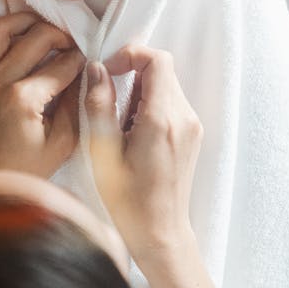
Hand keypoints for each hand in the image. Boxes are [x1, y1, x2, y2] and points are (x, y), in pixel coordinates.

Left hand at [0, 11, 85, 178]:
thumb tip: (86, 73)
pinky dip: (4, 34)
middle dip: (61, 35)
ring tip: (46, 30)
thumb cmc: (25, 171)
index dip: (81, 59)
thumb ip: (77, 104)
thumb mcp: (63, 143)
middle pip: (36, 37)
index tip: (89, 61)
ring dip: (27, 22)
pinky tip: (21, 39)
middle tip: (73, 45)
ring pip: (2, 28)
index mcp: (23, 99)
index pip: (62, 64)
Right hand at [85, 46, 224, 287]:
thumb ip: (99, 105)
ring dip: (139, 92)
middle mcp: (184, 117)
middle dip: (132, 75)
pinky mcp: (191, 135)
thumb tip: (96, 70)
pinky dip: (148, 105)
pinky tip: (131, 134)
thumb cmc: (127, 200)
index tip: (108, 72)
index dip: (130, 55)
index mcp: (162, 119)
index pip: (157, 60)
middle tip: (108, 101)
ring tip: (118, 124)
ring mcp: (192, 126)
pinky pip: (170, 103)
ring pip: (166, 86)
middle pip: (162, 70)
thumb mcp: (102, 152)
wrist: (159, 233)